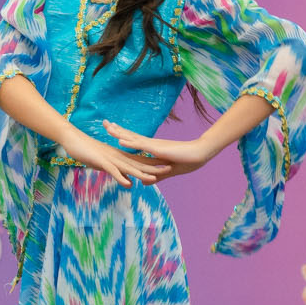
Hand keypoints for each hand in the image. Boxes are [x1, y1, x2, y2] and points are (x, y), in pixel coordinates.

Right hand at [56, 130, 159, 187]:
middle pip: (139, 164)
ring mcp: (111, 159)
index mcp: (121, 157)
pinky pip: (113, 171)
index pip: (140, 161)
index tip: (167, 166)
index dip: (153, 164)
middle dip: (154, 167)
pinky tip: (128, 184)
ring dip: (141, 173)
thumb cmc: (88, 152)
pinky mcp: (102, 162)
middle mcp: (119, 157)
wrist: (74, 140)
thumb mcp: (105, 165)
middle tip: (170, 169)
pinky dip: (121, 177)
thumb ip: (118, 172)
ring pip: (129, 167)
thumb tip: (129, 182)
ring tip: (154, 178)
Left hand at [102, 122, 218, 179]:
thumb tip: (142, 182)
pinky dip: (130, 143)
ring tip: (107, 128)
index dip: (123, 135)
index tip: (112, 129)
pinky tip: (120, 141)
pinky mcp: (158, 149)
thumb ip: (154, 176)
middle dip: (117, 130)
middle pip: (130, 136)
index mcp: (152, 149)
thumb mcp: (167, 171)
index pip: (134, 140)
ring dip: (119, 133)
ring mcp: (154, 146)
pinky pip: (141, 145)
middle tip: (104, 123)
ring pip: (133, 138)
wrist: (200, 154)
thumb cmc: (188, 161)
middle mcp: (151, 145)